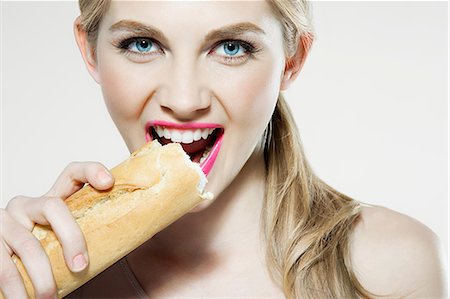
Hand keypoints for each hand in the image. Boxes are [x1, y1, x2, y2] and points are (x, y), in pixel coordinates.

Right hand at [0, 162, 114, 298]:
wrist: (9, 276)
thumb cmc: (46, 258)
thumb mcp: (65, 243)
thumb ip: (87, 238)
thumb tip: (128, 243)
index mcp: (51, 202)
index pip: (72, 174)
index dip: (91, 171)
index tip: (108, 182)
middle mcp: (27, 205)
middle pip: (53, 206)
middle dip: (71, 237)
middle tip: (81, 267)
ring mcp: (5, 221)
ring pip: (28, 243)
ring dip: (42, 275)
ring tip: (50, 297)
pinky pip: (3, 266)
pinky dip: (16, 288)